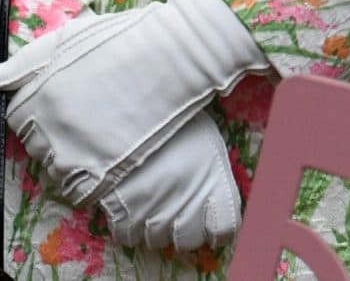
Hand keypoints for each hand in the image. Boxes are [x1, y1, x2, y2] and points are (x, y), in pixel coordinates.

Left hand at [0, 0, 267, 202]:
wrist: (172, 54)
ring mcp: (74, 149)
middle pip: (36, 146)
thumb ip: (22, 64)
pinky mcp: (103, 169)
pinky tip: (104, 160)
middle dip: (53, 137)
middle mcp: (48, 125)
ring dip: (70, 160)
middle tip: (85, 120)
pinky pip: (78, 190)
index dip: (38, 115)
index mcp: (36, 93)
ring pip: (55, 171)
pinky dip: (86, 181)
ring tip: (97, 138)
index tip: (62, 106)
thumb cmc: (121, 39)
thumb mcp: (65, 40)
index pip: (17, 120)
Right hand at [95, 108, 243, 250]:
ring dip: (152, 227)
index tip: (209, 225)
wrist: (123, 108)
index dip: (217, 230)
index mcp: (214, 182)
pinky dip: (126, 226)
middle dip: (181, 230)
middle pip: (187, 240)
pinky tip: (127, 205)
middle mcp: (188, 203)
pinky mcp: (123, 214)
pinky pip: (127, 237)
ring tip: (148, 202)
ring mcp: (155, 212)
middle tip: (173, 212)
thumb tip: (214, 197)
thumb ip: (212, 172)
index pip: (226, 228)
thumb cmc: (171, 120)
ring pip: (156, 240)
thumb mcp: (204, 138)